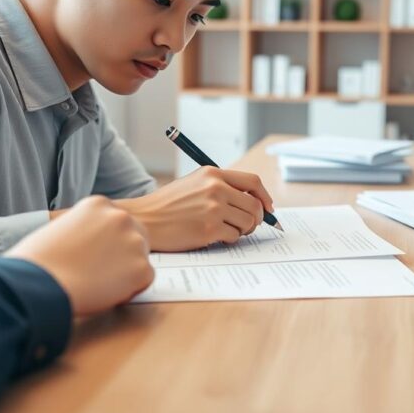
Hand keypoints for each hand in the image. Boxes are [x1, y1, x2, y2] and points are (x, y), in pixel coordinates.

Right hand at [7, 196, 153, 315]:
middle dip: (124, 253)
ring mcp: (133, 242)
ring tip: (98, 283)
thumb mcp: (59, 228)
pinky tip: (107, 294)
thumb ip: (82, 229)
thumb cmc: (38, 261)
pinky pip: (145, 280)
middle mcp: (120, 217)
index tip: (96, 253)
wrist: (38, 283)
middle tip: (103, 271)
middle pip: (136, 235)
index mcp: (98, 204)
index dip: (108, 241)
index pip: (116, 221)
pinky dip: (131, 290)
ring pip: (140, 259)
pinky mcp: (141, 268)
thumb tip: (88, 244)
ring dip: (126, 271)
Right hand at [114, 167, 274, 251]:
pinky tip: (214, 236)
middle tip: (249, 226)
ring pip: (248, 222)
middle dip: (257, 219)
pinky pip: (234, 236)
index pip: (253, 182)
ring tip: (227, 230)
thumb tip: (254, 202)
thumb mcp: (194, 184)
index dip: (265, 197)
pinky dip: (229, 239)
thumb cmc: (168, 205)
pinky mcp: (209, 229)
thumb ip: (221, 187)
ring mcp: (213, 209)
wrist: (144, 219)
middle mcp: (216, 188)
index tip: (268, 208)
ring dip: (243, 230)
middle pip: (255, 205)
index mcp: (213, 174)